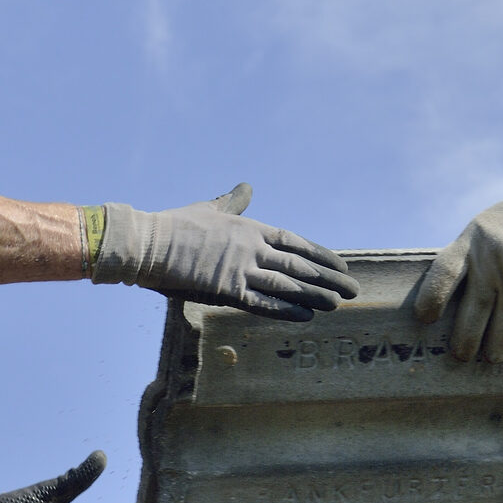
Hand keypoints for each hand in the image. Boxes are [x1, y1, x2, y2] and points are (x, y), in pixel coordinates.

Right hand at [91, 184, 358, 320]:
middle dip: (328, 278)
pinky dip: (287, 310)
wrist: (148, 243)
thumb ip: (232, 201)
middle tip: (353, 289)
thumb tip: (247, 186)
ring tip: (339, 304)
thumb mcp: (209, 209)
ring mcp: (241, 269)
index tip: (340, 265)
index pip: (294, 242)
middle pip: (299, 265)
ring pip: (287, 284)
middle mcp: (251, 248)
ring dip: (315, 295)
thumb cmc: (174, 225)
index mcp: (249, 228)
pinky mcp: (227, 290)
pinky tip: (307, 316)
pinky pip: (263, 303)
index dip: (320, 255)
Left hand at [414, 164, 502, 361]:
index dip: (432, 298)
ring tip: (491, 358)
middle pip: (475, 308)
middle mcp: (492, 263)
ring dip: (497, 346)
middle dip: (466, 338)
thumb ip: (464, 259)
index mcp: (469, 244)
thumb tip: (441, 297)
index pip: (444, 273)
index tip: (425, 319)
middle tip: (461, 356)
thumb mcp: (480, 230)